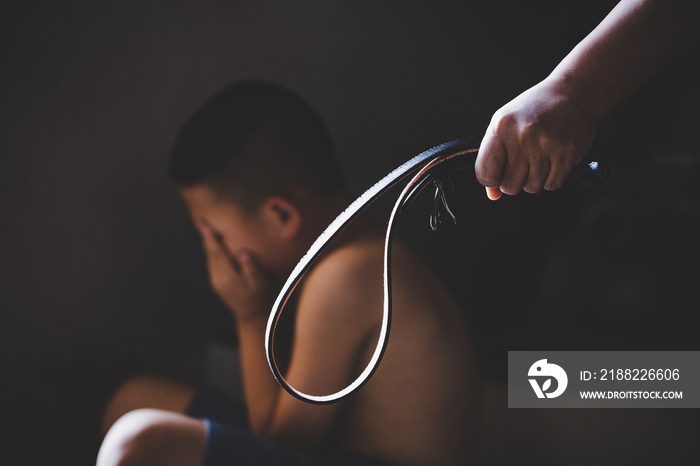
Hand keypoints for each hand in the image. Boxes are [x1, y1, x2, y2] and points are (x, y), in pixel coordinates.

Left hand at [195, 220, 273, 319]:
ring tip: (203, 225)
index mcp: (228, 278)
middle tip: (199, 218)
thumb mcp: (260, 284)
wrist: (251, 315)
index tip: (205, 225)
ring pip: (209, 257)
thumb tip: (243, 253)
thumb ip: (251, 268)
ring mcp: (215, 280)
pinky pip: (212, 261)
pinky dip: (211, 249)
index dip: (210, 238)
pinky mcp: (216, 281)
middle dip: (204, 236)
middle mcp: (218, 278)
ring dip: (206, 241)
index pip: (217, 254)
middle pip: (209, 253)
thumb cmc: (259, 297)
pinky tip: (211, 241)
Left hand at [475, 77, 598, 198]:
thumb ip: (493, 158)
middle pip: (509, 186)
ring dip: (534, 179)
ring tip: (539, 157)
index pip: (485, 174)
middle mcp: (523, 136)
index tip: (498, 172)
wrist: (573, 93)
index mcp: (501, 127)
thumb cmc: (535, 109)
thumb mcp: (505, 125)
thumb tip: (493, 194)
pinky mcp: (567, 154)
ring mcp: (546, 145)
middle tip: (523, 163)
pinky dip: (551, 178)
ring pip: (531, 188)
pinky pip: (552, 185)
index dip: (491, 179)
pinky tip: (552, 159)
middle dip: (515, 180)